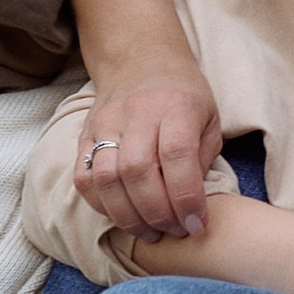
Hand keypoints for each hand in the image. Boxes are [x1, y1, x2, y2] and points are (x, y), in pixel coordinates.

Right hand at [74, 60, 219, 238]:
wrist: (140, 62)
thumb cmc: (183, 97)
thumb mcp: (209, 119)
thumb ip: (201, 158)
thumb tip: (190, 205)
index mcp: (176, 105)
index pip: (177, 154)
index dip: (186, 197)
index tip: (196, 224)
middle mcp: (137, 112)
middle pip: (137, 170)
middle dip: (157, 213)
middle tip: (174, 231)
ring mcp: (106, 122)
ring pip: (107, 177)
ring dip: (129, 216)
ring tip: (150, 232)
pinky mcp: (85, 135)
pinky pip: (84, 177)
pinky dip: (102, 205)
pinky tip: (123, 215)